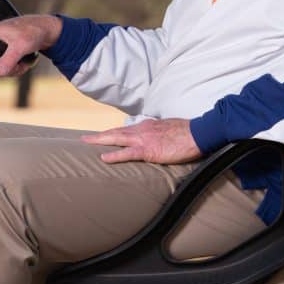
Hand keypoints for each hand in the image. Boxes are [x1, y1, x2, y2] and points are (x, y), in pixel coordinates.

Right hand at [0, 14, 61, 77]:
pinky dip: (14, 69)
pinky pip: (5, 68)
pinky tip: (24, 64)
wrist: (47, 31)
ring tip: (22, 65)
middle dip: (0, 69)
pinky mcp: (6, 54)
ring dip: (10, 70)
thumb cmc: (33, 31)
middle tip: (16, 67)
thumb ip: (8, 60)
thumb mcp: (21, 45)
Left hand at [81, 118, 202, 164]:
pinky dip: (114, 155)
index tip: (103, 135)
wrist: (198, 134)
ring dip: (100, 140)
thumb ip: (159, 133)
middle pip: (116, 131)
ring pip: (117, 138)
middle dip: (100, 135)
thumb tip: (157, 138)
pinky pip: (127, 153)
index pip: (127, 128)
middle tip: (85, 138)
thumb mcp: (170, 129)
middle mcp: (143, 129)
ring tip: (87, 143)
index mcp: (149, 125)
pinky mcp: (148, 150)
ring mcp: (144, 139)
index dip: (113, 132)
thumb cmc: (188, 133)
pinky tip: (103, 158)